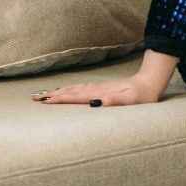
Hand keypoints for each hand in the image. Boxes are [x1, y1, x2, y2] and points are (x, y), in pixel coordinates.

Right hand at [30, 76, 162, 105]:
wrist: (150, 83)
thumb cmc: (141, 96)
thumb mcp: (131, 100)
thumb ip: (115, 100)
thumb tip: (98, 101)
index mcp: (99, 94)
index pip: (75, 97)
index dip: (60, 99)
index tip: (45, 101)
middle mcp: (96, 90)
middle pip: (70, 92)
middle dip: (52, 94)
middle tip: (34, 97)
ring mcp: (98, 88)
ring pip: (74, 89)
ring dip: (58, 92)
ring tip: (44, 94)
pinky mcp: (102, 89)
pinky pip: (80, 89)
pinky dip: (69, 90)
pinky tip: (66, 91)